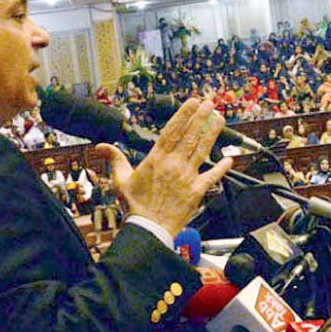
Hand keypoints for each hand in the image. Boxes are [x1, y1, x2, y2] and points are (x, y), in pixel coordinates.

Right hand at [96, 99, 232, 237]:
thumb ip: (115, 159)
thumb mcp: (120, 180)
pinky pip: (212, 176)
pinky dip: (221, 167)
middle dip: (201, 117)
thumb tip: (101, 146)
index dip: (183, 114)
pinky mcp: (196, 191)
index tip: (192, 102)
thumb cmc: (135, 206)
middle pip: (190, 136)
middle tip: (210, 104)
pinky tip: (228, 159)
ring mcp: (187, 177)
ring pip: (202, 150)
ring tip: (219, 119)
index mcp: (156, 159)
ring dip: (212, 133)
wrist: (148, 229)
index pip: (172, 130)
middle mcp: (174, 164)